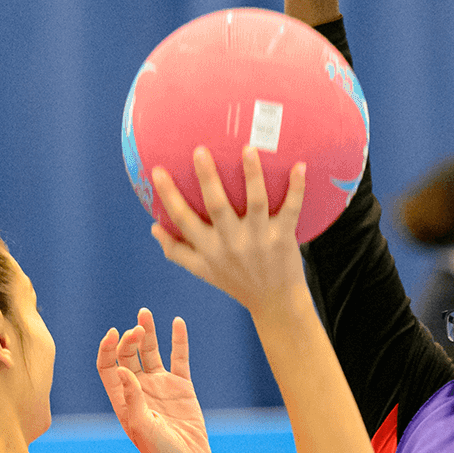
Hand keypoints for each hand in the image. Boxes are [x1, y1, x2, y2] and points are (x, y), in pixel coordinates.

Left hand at [97, 308, 214, 452]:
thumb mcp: (142, 427)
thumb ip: (132, 398)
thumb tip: (121, 369)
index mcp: (122, 399)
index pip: (108, 366)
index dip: (107, 348)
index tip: (113, 334)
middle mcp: (139, 390)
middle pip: (128, 355)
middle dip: (129, 339)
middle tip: (137, 330)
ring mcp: (161, 387)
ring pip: (151, 353)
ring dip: (148, 333)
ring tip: (145, 313)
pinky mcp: (182, 388)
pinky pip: (180, 359)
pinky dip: (178, 341)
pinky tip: (177, 323)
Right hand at [148, 147, 308, 315]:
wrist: (275, 303)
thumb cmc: (236, 282)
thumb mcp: (203, 271)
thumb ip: (176, 251)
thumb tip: (153, 227)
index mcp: (209, 249)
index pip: (183, 219)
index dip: (168, 195)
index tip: (157, 170)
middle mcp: (232, 243)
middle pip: (217, 206)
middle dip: (208, 178)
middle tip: (200, 150)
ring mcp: (259, 239)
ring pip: (255, 202)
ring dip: (253, 175)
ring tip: (248, 149)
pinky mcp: (283, 238)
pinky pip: (291, 209)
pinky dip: (297, 188)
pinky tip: (299, 166)